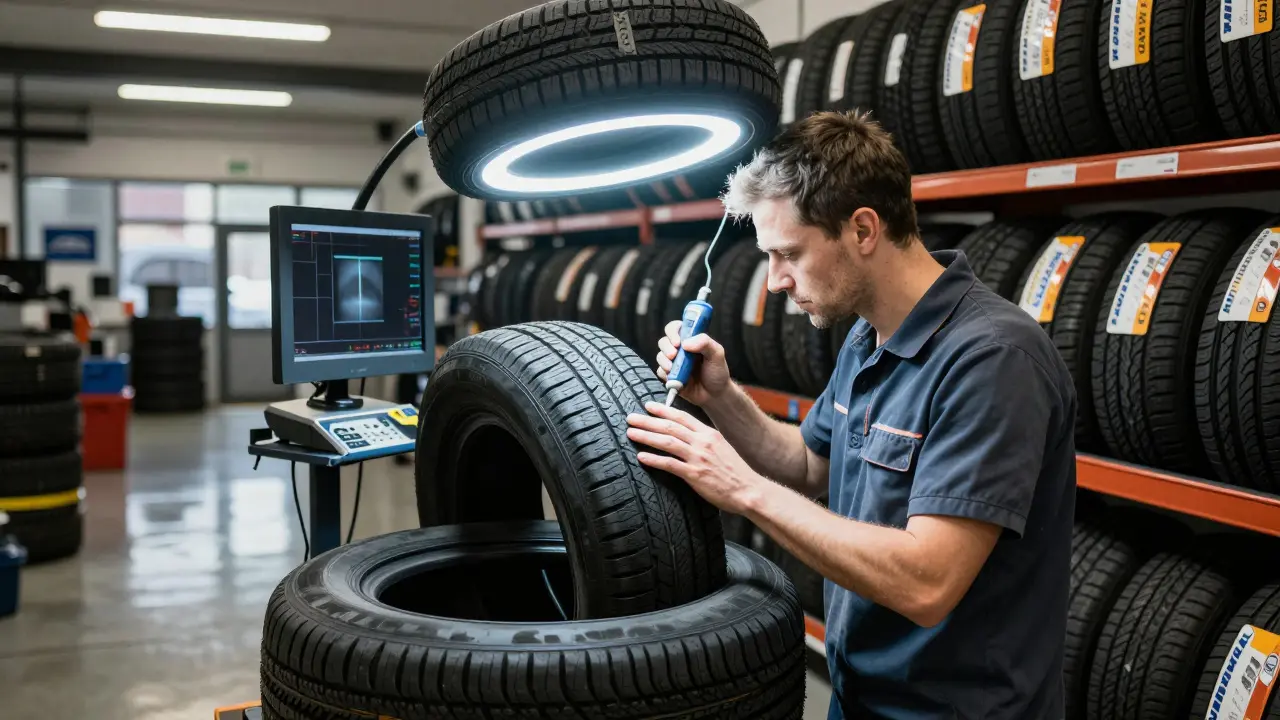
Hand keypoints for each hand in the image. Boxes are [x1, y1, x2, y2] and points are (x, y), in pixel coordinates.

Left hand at [626, 402, 763, 514]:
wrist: (749, 490)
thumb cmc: (736, 472)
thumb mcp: (722, 449)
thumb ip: (705, 441)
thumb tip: (688, 437)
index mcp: (709, 434)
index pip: (683, 417)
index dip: (664, 410)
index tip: (648, 406)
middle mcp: (703, 442)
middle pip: (670, 427)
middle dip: (648, 420)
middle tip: (630, 417)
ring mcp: (698, 458)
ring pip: (667, 442)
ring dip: (646, 436)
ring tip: (631, 433)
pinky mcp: (695, 475)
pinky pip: (670, 464)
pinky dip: (654, 459)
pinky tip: (641, 456)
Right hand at [655, 320, 731, 406]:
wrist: (715, 395)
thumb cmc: (717, 372)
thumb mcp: (717, 354)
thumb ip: (705, 342)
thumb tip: (686, 343)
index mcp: (691, 339)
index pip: (676, 327)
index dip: (673, 332)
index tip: (678, 342)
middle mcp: (680, 350)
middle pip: (664, 341)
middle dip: (666, 347)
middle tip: (674, 355)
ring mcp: (674, 363)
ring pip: (660, 356)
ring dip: (664, 361)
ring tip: (672, 368)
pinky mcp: (670, 376)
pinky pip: (660, 371)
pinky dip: (664, 373)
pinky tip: (674, 378)